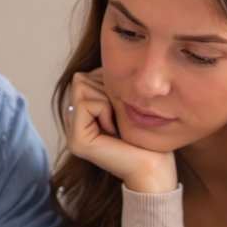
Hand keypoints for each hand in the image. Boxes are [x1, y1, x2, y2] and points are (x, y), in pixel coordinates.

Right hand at [64, 69, 176, 193]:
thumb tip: (104, 58)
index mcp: (82, 116)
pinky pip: (87, 103)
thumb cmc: (148, 137)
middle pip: (80, 78)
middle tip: (119, 116)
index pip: (84, 76)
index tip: (121, 109)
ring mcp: (72, 134)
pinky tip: (114, 130)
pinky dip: (105, 109)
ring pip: (81, 86)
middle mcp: (73, 124)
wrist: (155, 168)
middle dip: (105, 89)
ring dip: (106, 99)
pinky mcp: (77, 141)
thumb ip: (108, 85)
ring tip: (116, 124)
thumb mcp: (125, 103)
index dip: (107, 83)